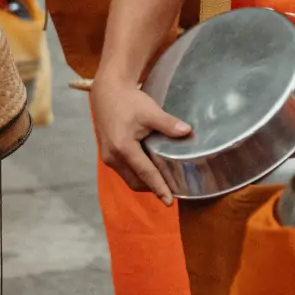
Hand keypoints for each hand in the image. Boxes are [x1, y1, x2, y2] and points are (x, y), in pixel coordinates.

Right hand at [91, 72, 188, 202]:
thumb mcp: (150, 111)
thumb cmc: (128, 101)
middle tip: (172, 190)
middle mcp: (113, 157)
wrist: (107, 93)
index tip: (169, 202)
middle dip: (153, 188)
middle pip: (136, 181)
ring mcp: (108, 157)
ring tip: (163, 181)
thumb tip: (187, 132)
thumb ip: (168, 123)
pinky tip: (149, 169)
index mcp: (123, 148)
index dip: (159, 188)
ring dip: (144, 182)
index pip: (145, 173)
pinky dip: (137, 175)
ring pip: (129, 178)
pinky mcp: (108, 155)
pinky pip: (124, 172)